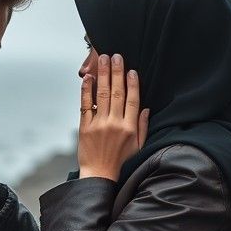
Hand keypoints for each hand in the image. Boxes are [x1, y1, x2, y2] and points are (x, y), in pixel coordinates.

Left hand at [78, 53, 148, 181]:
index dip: (132, 84)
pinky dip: (86, 90)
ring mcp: (99, 125)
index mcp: (130, 128)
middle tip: (116, 56)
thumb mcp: (138, 146)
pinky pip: (86, 105)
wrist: (99, 174)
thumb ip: (143, 126)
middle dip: (116, 72)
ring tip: (103, 59)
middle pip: (117, 93)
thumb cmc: (120, 160)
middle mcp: (115, 124)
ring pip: (102, 95)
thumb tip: (146, 108)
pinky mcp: (85, 127)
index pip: (133, 100)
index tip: (131, 70)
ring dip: (103, 75)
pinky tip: (88, 78)